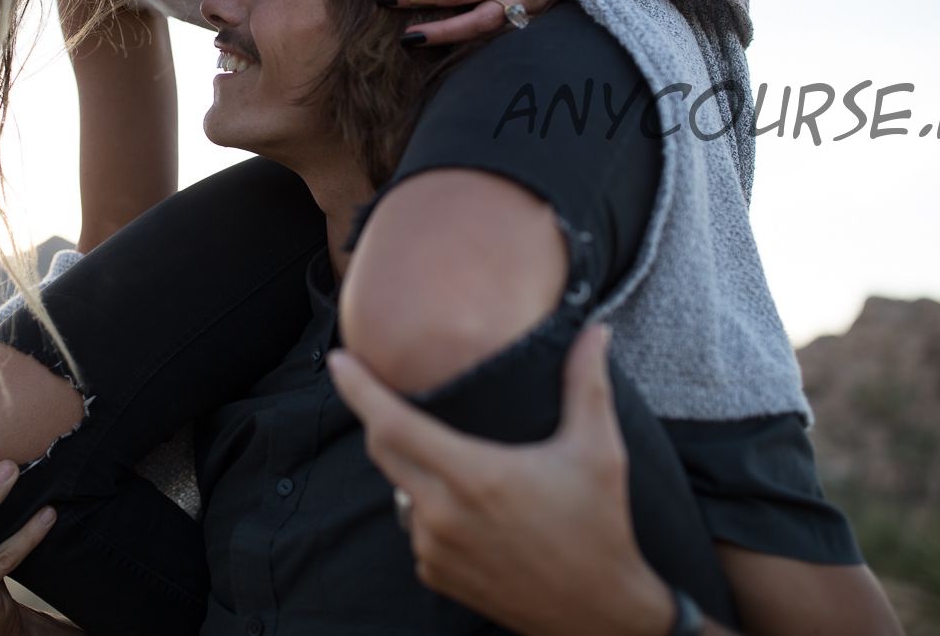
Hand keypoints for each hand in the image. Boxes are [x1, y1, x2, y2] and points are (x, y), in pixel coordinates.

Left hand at [327, 325, 675, 635]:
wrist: (601, 614)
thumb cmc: (600, 530)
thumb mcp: (599, 453)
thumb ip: (588, 385)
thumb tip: (594, 332)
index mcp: (474, 476)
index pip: (393, 424)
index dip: (359, 389)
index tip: (339, 361)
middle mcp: (443, 514)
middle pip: (384, 451)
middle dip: (378, 418)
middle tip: (386, 393)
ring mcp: (434, 549)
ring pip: (401, 490)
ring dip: (413, 468)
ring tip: (454, 459)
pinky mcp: (436, 575)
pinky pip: (415, 528)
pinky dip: (429, 510)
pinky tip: (466, 508)